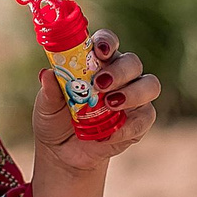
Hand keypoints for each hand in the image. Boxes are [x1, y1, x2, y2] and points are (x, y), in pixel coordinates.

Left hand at [30, 30, 160, 173]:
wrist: (63, 154)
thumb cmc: (55, 121)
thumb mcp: (46, 107)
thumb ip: (49, 91)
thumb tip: (46, 74)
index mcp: (97, 63)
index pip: (108, 43)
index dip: (107, 42)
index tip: (100, 51)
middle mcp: (120, 76)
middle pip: (132, 62)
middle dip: (120, 71)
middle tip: (101, 84)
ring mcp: (134, 98)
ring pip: (150, 84)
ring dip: (133, 93)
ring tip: (110, 105)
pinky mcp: (139, 121)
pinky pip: (145, 117)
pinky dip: (129, 126)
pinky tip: (109, 134)